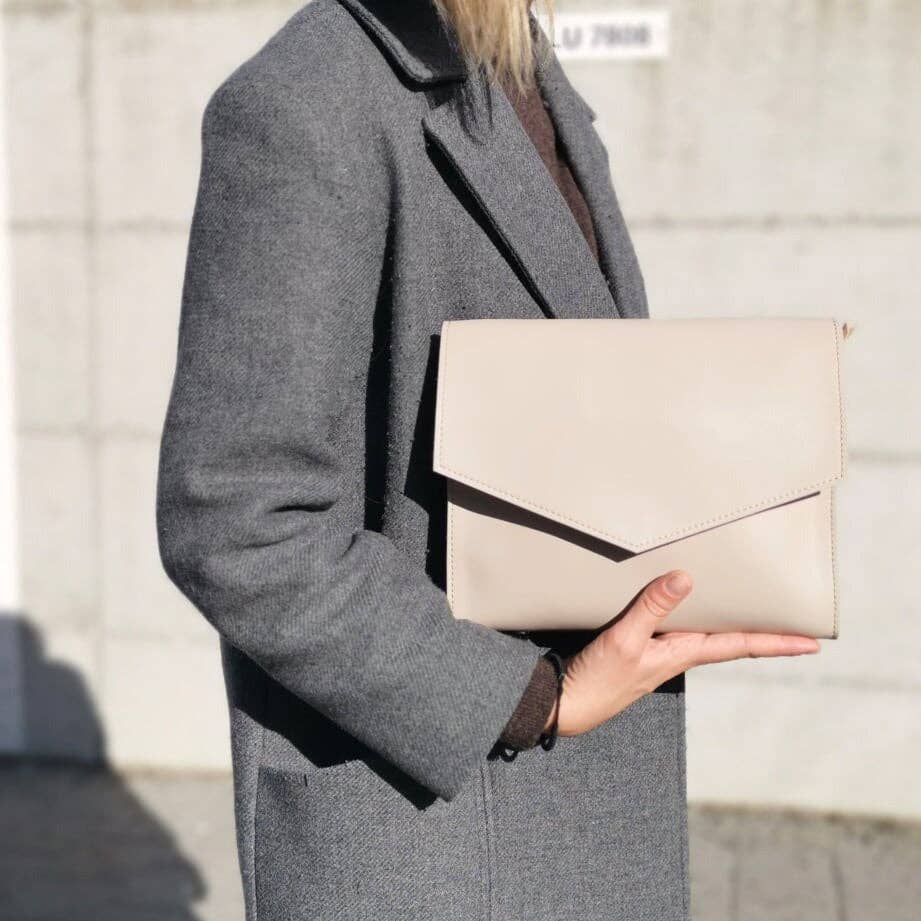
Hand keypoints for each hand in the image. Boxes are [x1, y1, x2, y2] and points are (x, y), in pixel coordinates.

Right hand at [544, 570, 819, 736]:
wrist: (566, 706)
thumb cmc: (597, 680)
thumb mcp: (624, 641)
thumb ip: (652, 608)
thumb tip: (686, 578)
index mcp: (682, 654)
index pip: (740, 645)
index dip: (777, 643)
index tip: (812, 644)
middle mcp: (677, 654)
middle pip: (729, 639)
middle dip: (761, 631)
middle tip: (792, 622)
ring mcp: (658, 655)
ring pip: (704, 634)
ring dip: (730, 624)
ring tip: (750, 609)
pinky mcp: (638, 651)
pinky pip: (676, 630)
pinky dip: (691, 617)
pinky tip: (686, 608)